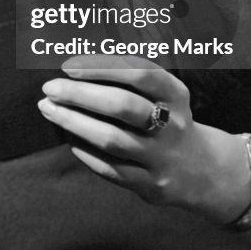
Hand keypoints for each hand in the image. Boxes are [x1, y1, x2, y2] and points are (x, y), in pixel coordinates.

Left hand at [37, 54, 249, 220]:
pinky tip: (69, 138)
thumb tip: (79, 64)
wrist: (201, 170)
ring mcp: (161, 157)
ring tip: (49, 109)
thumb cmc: (168, 119)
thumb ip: (130, 78)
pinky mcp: (149, 185)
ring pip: (111, 140)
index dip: (103, 67)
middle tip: (50, 87)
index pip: (140, 73)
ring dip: (74, 123)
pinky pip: (110, 169)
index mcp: (176, 94)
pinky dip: (85, 151)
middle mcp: (172, 125)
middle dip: (80, 95)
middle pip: (122, 106)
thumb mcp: (164, 94)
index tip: (69, 65)